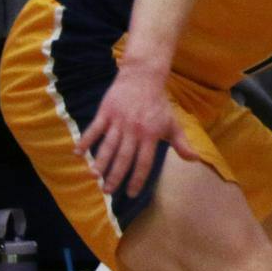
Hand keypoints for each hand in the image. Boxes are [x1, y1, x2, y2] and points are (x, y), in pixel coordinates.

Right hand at [75, 64, 200, 196]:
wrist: (143, 77)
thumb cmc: (159, 104)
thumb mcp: (173, 123)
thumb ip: (181, 143)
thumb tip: (195, 159)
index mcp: (151, 135)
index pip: (144, 162)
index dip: (138, 179)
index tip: (131, 193)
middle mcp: (134, 130)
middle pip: (124, 158)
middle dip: (116, 176)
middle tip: (108, 191)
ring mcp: (119, 121)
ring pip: (108, 145)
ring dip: (100, 162)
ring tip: (94, 176)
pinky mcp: (106, 111)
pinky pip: (94, 128)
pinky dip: (86, 140)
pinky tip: (77, 152)